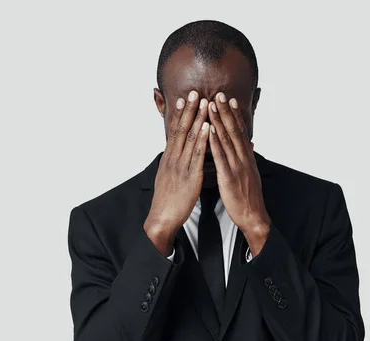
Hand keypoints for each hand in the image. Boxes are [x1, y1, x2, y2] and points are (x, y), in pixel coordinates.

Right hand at [144, 90, 209, 254]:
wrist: (162, 219)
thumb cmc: (167, 200)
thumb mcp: (167, 177)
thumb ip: (173, 163)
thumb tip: (174, 154)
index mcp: (168, 158)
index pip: (174, 131)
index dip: (180, 114)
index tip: (185, 98)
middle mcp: (173, 158)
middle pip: (181, 129)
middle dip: (189, 110)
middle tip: (195, 92)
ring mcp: (180, 166)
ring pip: (189, 138)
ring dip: (197, 118)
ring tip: (204, 102)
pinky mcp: (190, 176)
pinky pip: (197, 155)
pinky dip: (202, 139)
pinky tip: (207, 127)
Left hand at [207, 92, 270, 253]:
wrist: (253, 216)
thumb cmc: (249, 198)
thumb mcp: (250, 174)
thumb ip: (247, 158)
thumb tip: (248, 145)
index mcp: (247, 158)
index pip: (240, 132)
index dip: (234, 115)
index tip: (229, 100)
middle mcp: (243, 158)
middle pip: (234, 131)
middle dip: (226, 111)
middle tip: (219, 94)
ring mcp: (237, 166)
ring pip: (226, 139)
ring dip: (218, 121)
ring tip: (211, 105)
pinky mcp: (229, 176)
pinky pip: (220, 156)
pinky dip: (214, 142)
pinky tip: (208, 130)